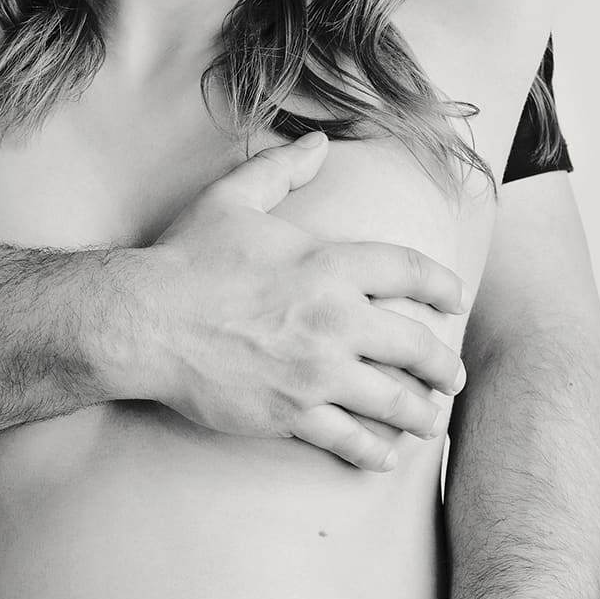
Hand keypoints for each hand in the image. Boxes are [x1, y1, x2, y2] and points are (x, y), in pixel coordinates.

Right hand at [137, 132, 467, 471]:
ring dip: (419, 413)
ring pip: (392, 400)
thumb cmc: (185, 258)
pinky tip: (385, 455)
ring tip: (428, 420)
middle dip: (442, 365)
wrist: (144, 322)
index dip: (442, 285)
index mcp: (328, 263)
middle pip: (415, 345)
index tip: (455, 300)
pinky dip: (374, 450)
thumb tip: (318, 143)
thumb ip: (281, 169)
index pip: (409, 271)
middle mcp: (335, 319)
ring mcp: (316, 371)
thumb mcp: (232, 197)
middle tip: (451, 375)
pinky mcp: (291, 412)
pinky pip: (349, 438)